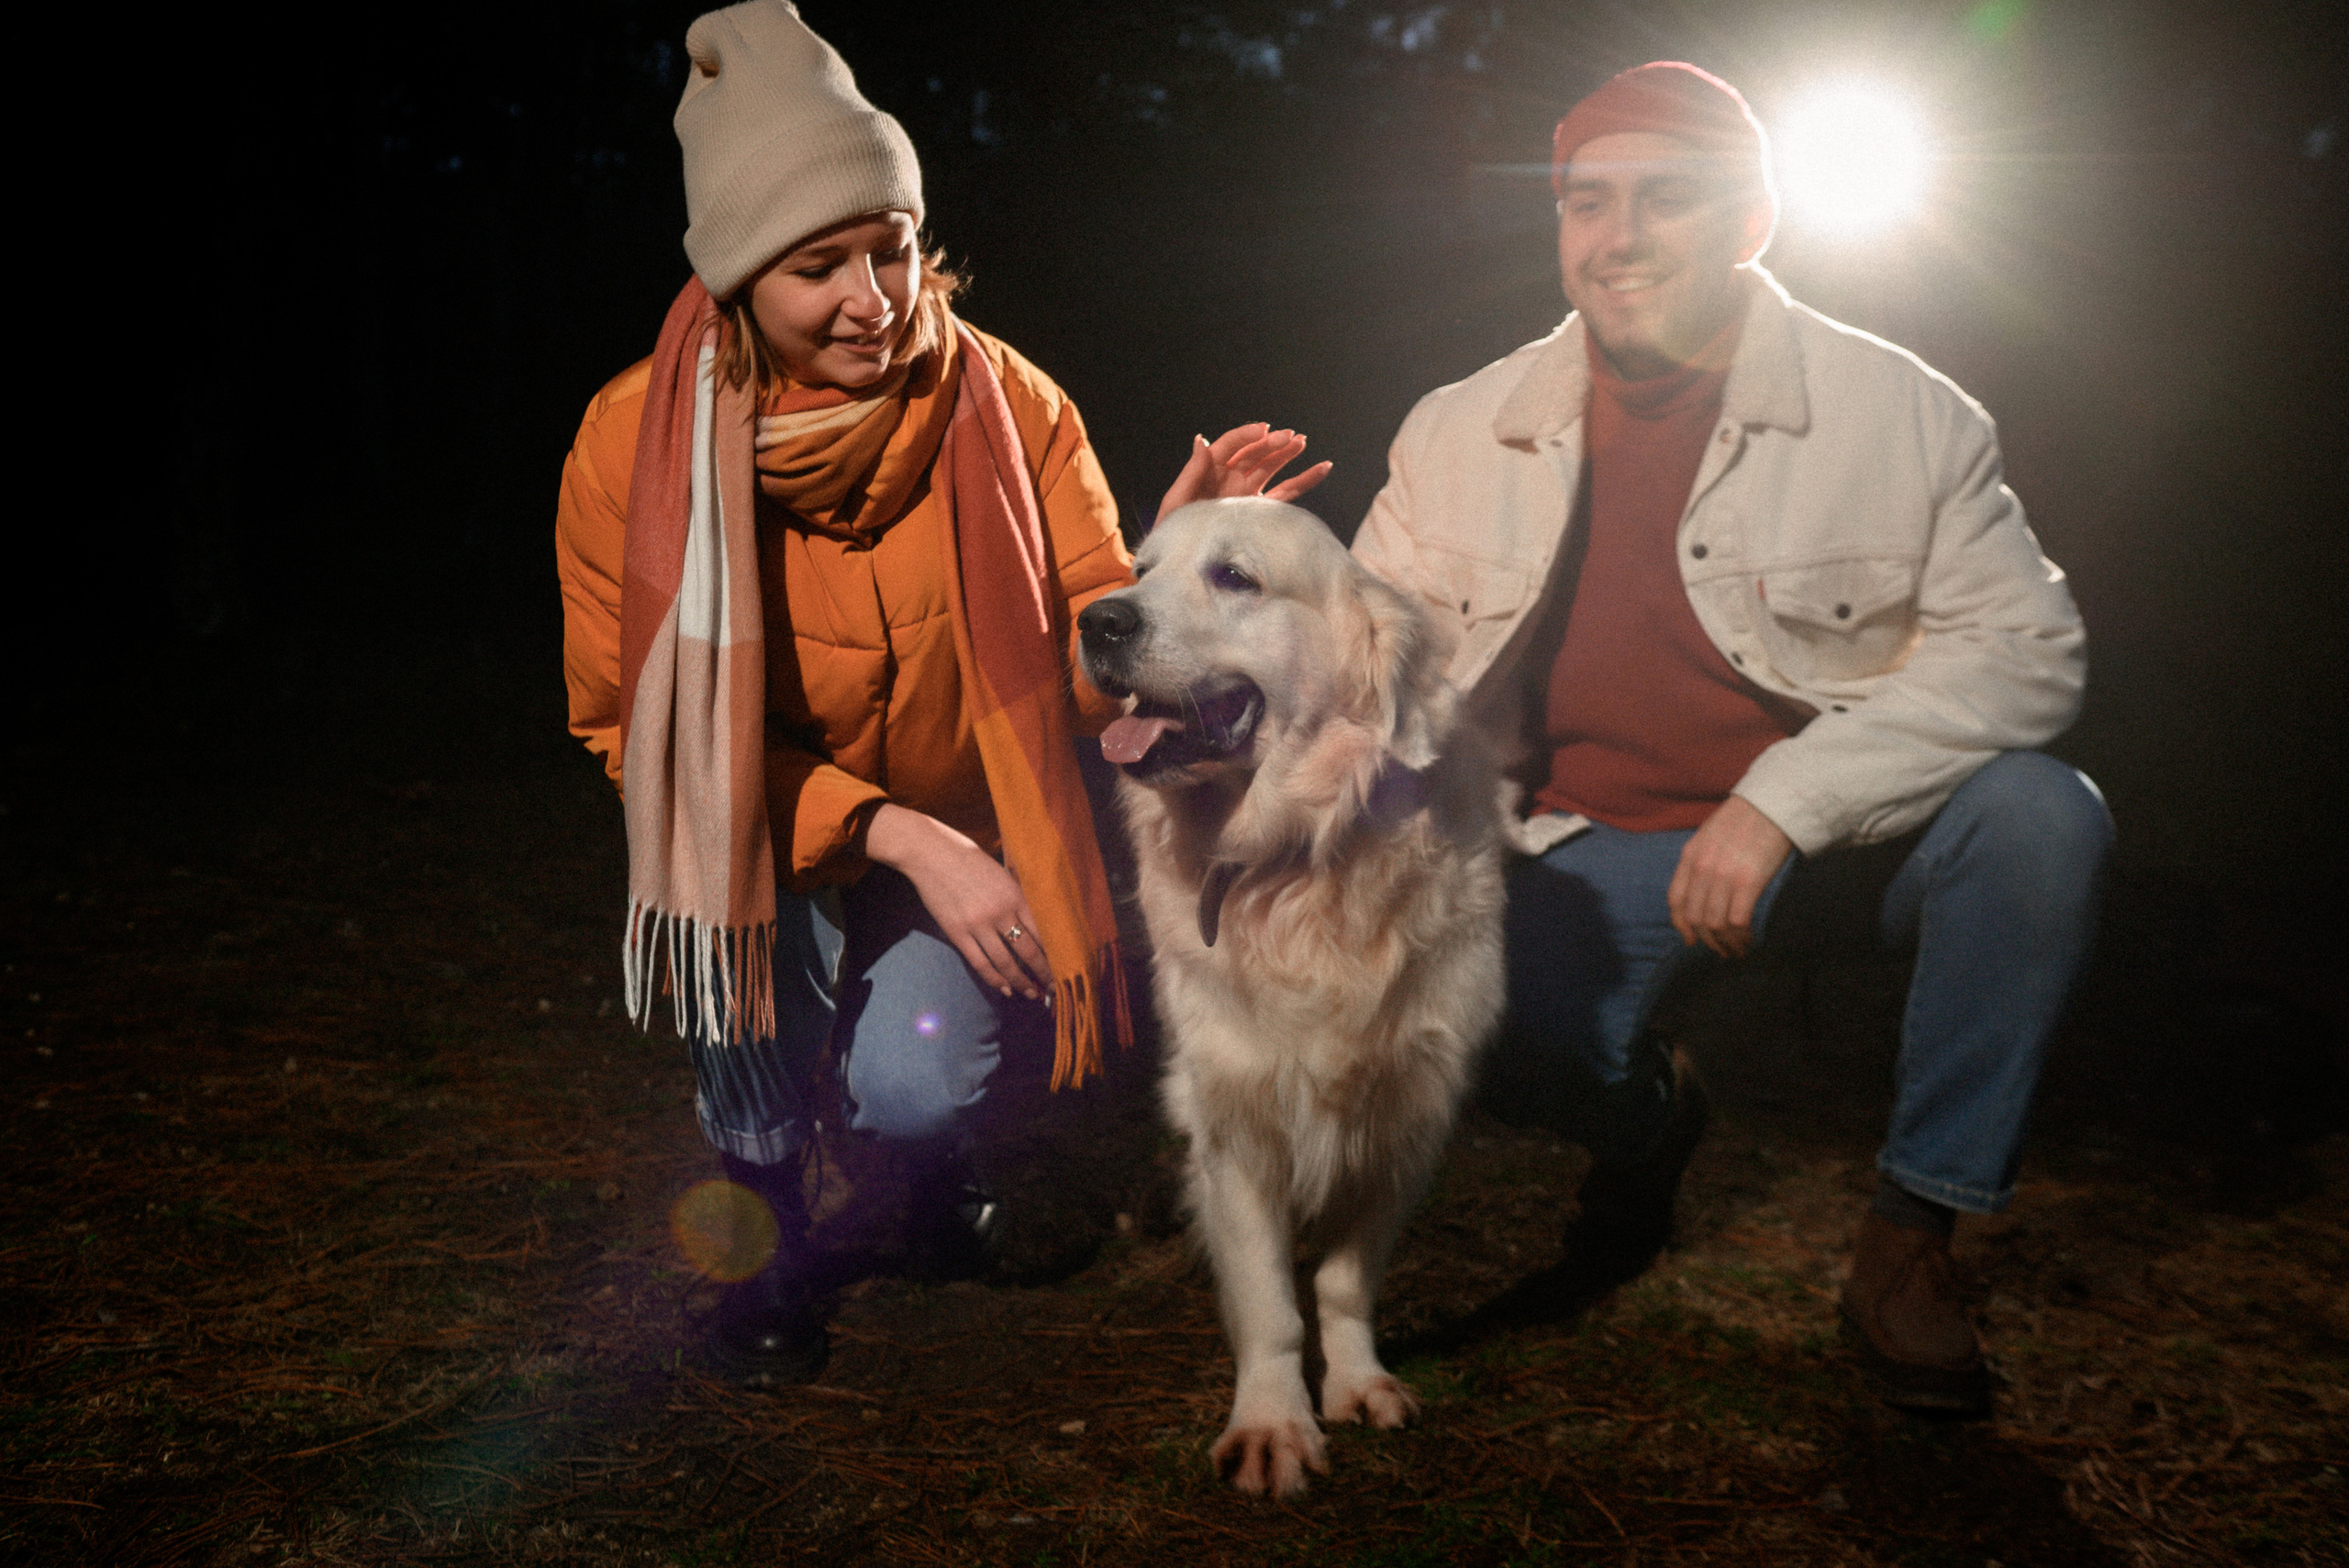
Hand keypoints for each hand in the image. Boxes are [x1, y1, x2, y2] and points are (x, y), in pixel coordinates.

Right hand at [864, 804, 1049, 999]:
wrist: (930, 853)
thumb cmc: (966, 858)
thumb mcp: (1000, 872)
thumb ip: (1014, 896)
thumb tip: (1030, 920)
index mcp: (1014, 894)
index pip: (1041, 931)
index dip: (1053, 953)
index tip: (1062, 965)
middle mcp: (1000, 912)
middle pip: (1028, 951)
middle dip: (1043, 972)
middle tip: (1051, 987)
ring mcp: (977, 925)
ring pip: (1005, 963)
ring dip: (1020, 981)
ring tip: (1030, 992)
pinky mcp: (957, 933)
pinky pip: (980, 963)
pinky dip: (994, 979)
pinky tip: (1004, 988)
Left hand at [1156, 422, 1333, 522]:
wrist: (1184, 563)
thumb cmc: (1174, 532)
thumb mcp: (1177, 501)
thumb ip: (1192, 471)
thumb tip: (1203, 440)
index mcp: (1210, 471)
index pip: (1231, 445)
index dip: (1247, 435)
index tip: (1264, 430)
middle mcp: (1230, 479)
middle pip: (1255, 453)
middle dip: (1272, 443)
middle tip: (1290, 437)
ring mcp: (1247, 493)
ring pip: (1272, 468)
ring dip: (1287, 454)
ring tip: (1302, 441)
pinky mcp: (1261, 510)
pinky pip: (1287, 492)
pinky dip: (1305, 480)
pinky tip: (1322, 468)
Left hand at [1667, 794, 1794, 957]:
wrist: (1772, 802)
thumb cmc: (1746, 819)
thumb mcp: (1710, 836)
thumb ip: (1702, 861)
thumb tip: (1703, 891)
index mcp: (1690, 856)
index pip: (1676, 900)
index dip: (1682, 925)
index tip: (1691, 940)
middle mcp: (1702, 868)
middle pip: (1695, 917)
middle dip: (1707, 940)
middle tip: (1722, 951)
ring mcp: (1723, 876)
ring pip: (1715, 924)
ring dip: (1726, 943)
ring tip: (1737, 950)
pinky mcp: (1748, 882)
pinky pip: (1737, 921)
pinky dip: (1741, 937)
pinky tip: (1749, 940)